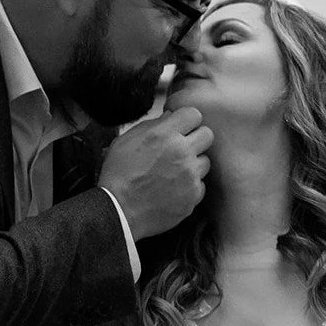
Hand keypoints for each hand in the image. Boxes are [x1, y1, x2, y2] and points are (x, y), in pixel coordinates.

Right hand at [98, 107, 212, 239]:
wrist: (119, 211)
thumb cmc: (118, 176)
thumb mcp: (126, 140)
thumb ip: (151, 125)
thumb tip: (169, 118)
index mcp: (164, 134)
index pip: (193, 114)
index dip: (187, 120)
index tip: (182, 127)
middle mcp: (182, 152)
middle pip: (207, 135)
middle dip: (195, 139)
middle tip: (182, 148)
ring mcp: (190, 175)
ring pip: (205, 161)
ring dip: (193, 164)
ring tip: (174, 172)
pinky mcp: (193, 196)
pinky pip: (200, 185)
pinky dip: (190, 187)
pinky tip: (173, 189)